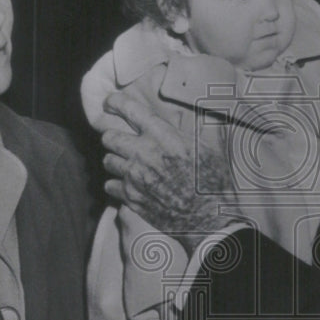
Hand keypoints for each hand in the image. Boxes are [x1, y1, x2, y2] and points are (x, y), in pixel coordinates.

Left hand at [101, 91, 237, 254]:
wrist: (210, 217)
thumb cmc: (212, 180)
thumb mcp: (203, 147)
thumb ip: (180, 132)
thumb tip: (170, 120)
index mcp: (162, 135)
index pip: (128, 109)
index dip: (114, 102)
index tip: (111, 103)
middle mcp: (143, 153)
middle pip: (109, 136)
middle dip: (114, 137)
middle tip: (123, 141)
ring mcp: (134, 177)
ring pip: (107, 160)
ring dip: (116, 161)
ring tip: (129, 165)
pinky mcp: (131, 198)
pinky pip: (110, 185)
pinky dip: (117, 184)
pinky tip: (130, 184)